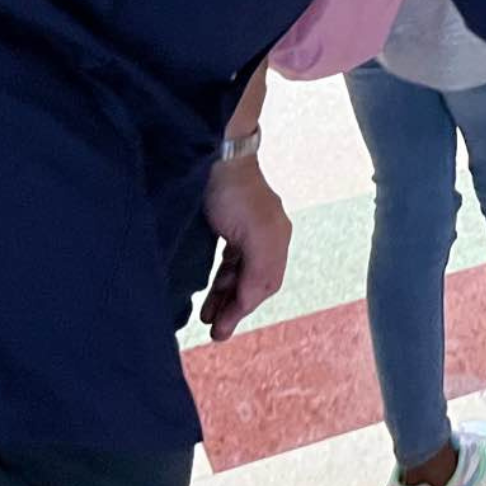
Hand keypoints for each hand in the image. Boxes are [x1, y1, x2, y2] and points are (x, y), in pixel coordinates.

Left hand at [199, 158, 292, 341]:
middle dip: (236, 306)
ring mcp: (248, 229)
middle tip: (215, 331)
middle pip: (255, 281)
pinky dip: (223, 279)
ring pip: (241, 273)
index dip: (244, 307)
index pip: (265, 283)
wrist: (215, 154)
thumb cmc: (233, 191)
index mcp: (276, 237)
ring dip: (226, 296)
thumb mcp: (252, 235)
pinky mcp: (230, 225)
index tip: (221, 327)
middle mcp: (266, 236)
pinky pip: (230, 262)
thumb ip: (257, 270)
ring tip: (208, 316)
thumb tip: (247, 302)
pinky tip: (212, 289)